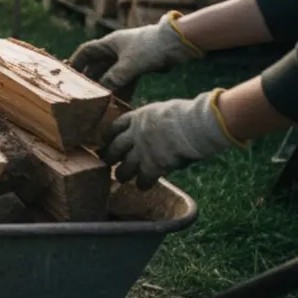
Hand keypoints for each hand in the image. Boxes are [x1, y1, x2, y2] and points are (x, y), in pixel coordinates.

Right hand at [70, 12, 202, 96]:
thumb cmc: (150, 47)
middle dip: (92, 80)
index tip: (70, 75)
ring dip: (108, 87)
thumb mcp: (129, 64)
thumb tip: (102, 92)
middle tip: (86, 94)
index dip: (77, 63)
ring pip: (113, 74)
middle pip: (98, 66)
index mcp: (110, 43)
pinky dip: (123, 89)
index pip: (86, 52)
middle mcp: (116, 49)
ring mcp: (128, 57)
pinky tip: (122, 102)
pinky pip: (126, 79)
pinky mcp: (140, 65)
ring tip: (103, 102)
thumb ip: (114, 79)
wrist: (177, 43)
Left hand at [102, 90, 239, 188]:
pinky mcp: (152, 166)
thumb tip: (159, 130)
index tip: (105, 139)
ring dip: (122, 173)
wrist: (192, 126)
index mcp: (138, 117)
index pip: (116, 126)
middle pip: (115, 147)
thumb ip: (155, 121)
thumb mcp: (163, 111)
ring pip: (125, 166)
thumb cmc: (185, 115)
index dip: (110, 133)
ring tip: (121, 177)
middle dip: (109, 155)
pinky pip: (144, 179)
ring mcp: (141, 151)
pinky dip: (143, 183)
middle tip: (105, 160)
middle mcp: (135, 135)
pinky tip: (142, 186)